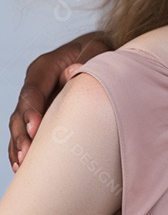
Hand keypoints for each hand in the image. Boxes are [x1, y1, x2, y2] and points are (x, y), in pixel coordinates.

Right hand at [7, 31, 111, 171]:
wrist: (102, 54)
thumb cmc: (98, 52)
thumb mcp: (96, 49)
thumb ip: (87, 58)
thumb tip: (72, 73)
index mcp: (44, 68)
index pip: (32, 91)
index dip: (30, 111)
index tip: (34, 129)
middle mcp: (36, 86)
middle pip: (20, 112)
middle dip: (22, 135)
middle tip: (26, 155)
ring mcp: (37, 102)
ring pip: (19, 126)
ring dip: (19, 146)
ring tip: (21, 165)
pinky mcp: (41, 114)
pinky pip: (26, 132)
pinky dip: (23, 148)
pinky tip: (21, 166)